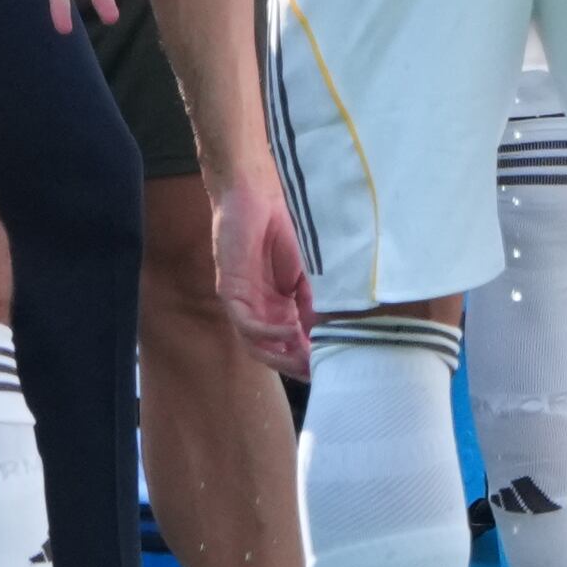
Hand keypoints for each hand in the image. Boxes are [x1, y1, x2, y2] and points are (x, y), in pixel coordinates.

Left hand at [213, 181, 314, 377]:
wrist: (257, 196)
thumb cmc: (284, 230)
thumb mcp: (309, 275)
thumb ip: (313, 304)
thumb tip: (325, 335)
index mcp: (280, 309)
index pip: (294, 345)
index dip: (311, 359)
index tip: (335, 365)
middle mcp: (261, 312)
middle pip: (275, 353)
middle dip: (297, 365)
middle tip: (320, 370)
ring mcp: (245, 305)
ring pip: (257, 346)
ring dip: (280, 356)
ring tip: (304, 358)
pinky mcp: (231, 292)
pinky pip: (245, 323)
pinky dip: (266, 332)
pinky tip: (288, 329)